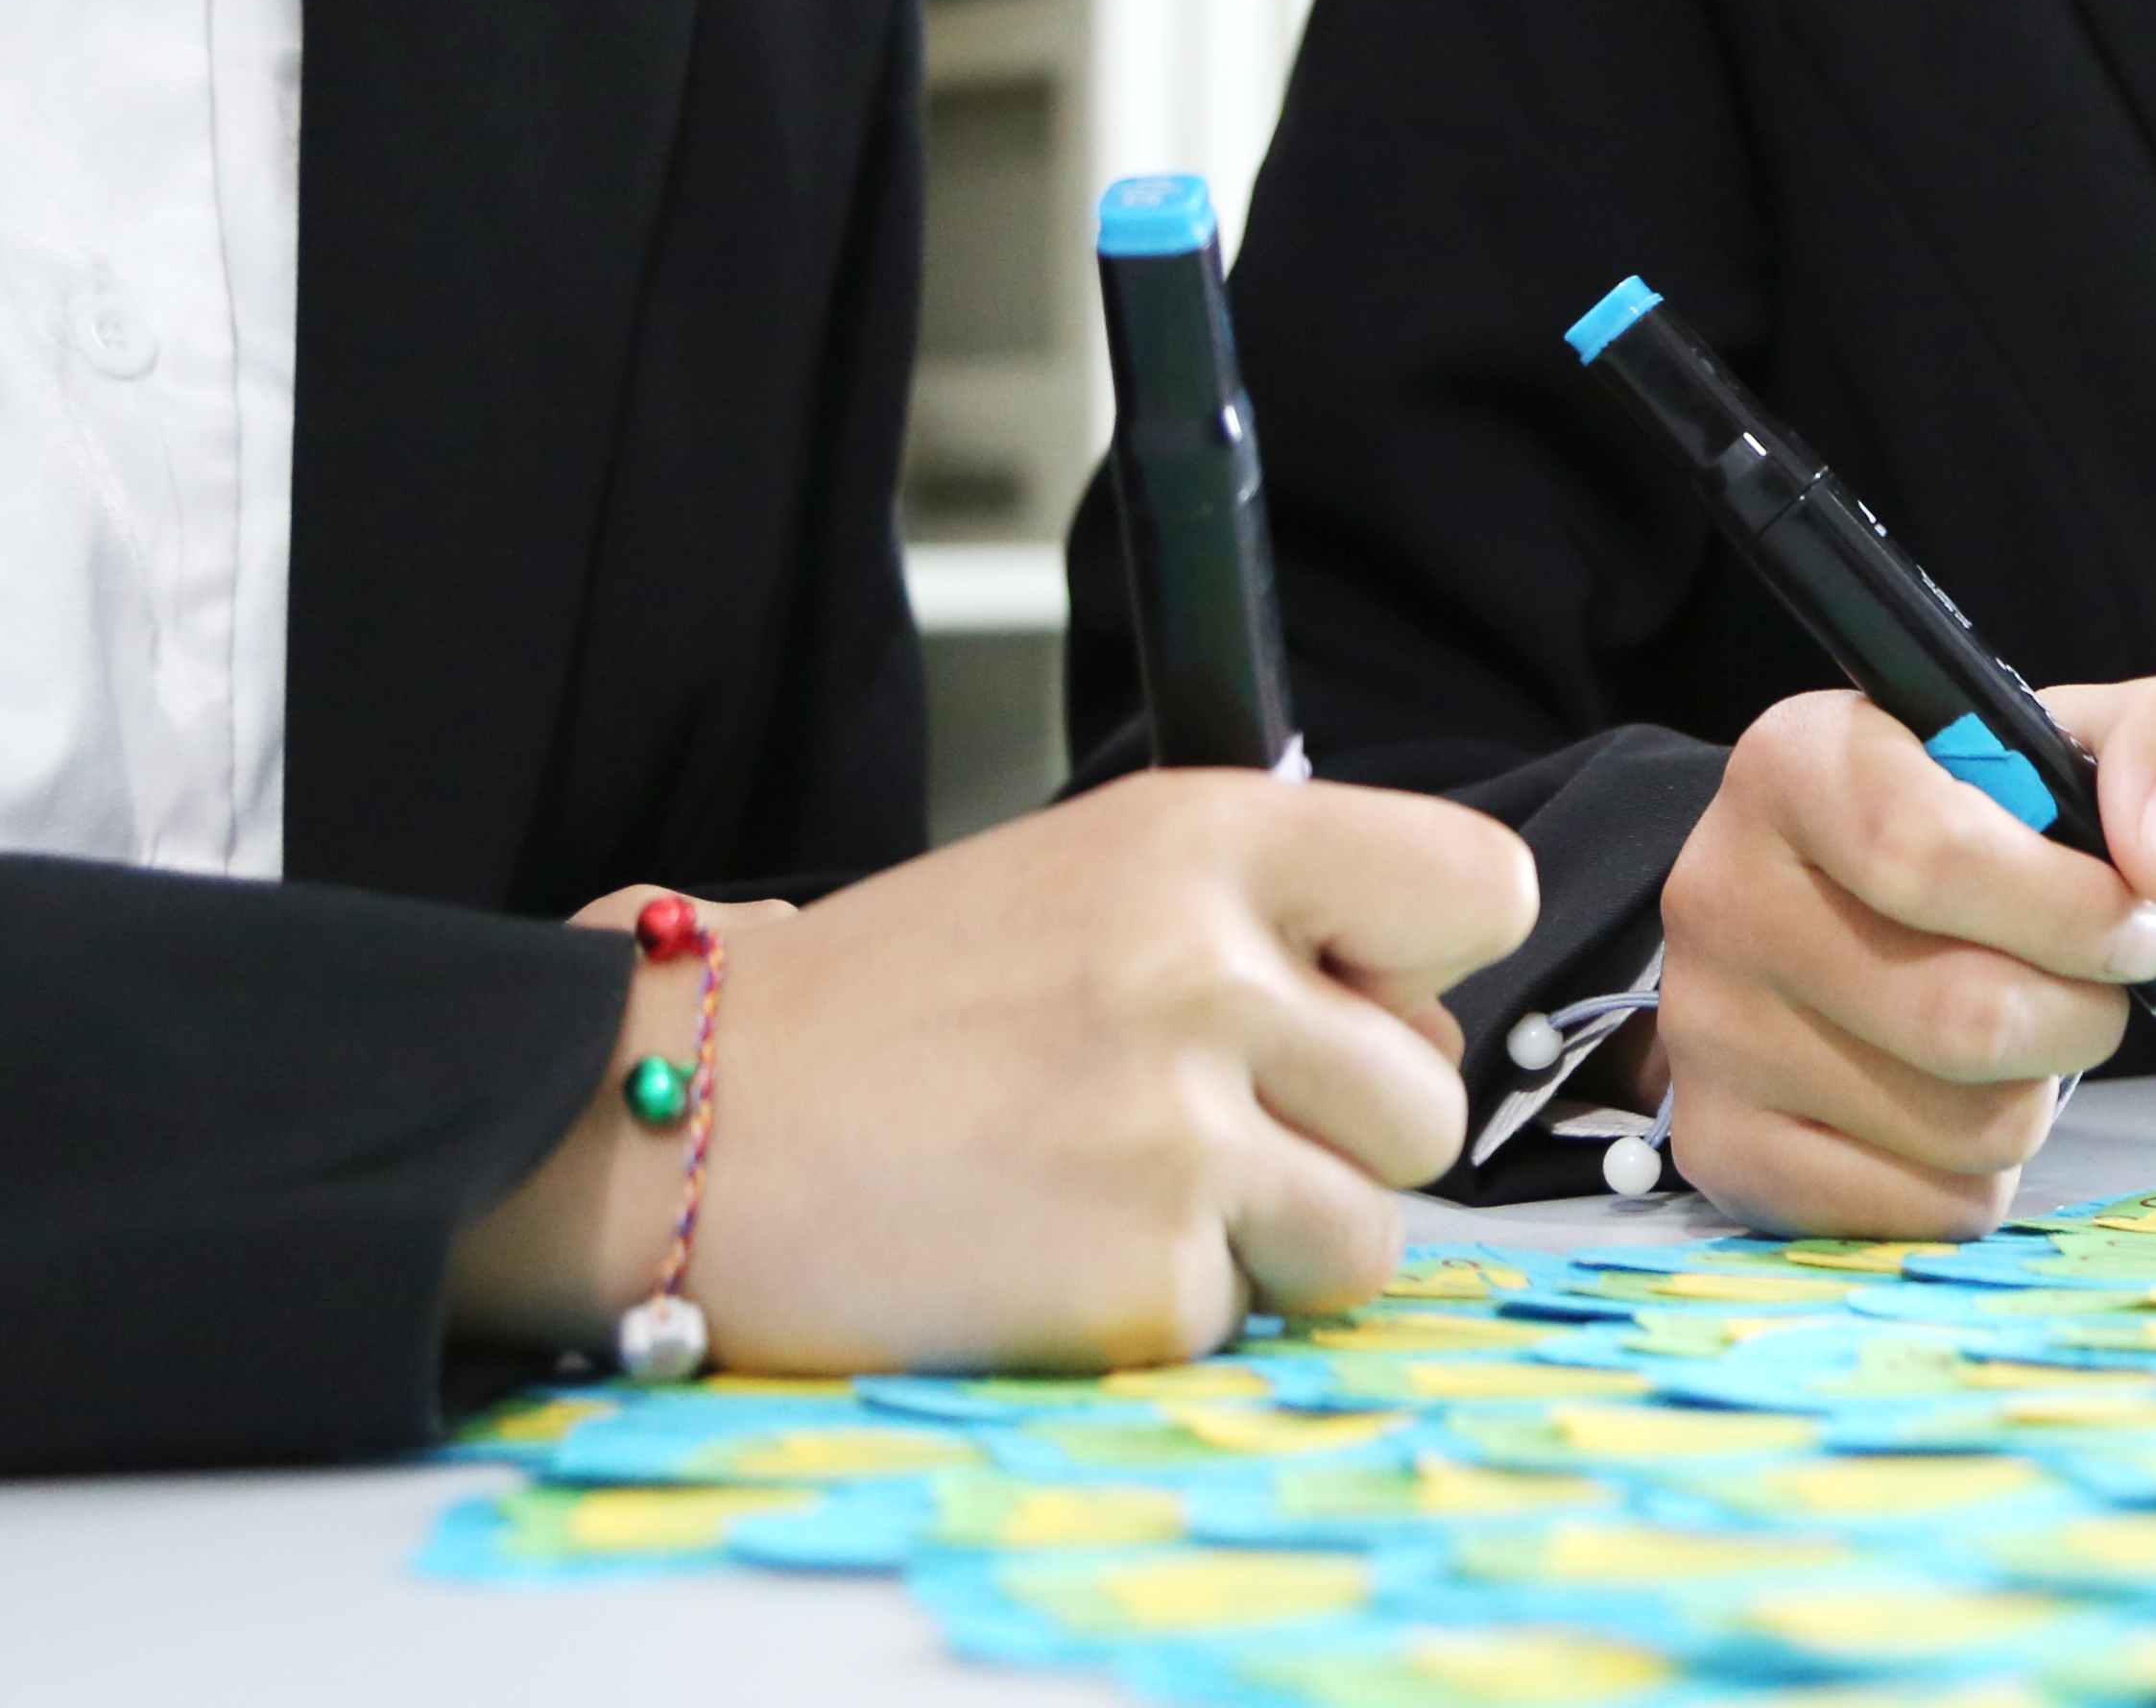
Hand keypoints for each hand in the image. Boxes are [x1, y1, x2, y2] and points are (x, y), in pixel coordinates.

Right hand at [446, 771, 1534, 1369]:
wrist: (673, 1120)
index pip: (1481, 887)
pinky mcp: (1140, 1270)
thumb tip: (1402, 1016)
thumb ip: (1259, 922)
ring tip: (1114, 1190)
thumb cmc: (875, 1012)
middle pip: (1434, 1100)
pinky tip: (1044, 1251)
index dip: (1425, 969)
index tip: (1349, 1001)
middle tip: (1182, 1126)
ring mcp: (1178, 1123)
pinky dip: (1161, 1310)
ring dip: (1270, 1242)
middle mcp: (1210, 962)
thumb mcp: (1082, 878)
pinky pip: (1243, 1321)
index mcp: (1206, 834)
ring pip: (1373, 1232)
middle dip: (1336, 1138)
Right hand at [1637, 677, 2155, 1239]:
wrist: (1834, 915)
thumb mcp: (2085, 747)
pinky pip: (1919, 1211)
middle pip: (1962, 1017)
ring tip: (2011, 1038)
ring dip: (2032, 1099)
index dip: (2068, 910)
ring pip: (1957, 1128)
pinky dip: (1976, 1177)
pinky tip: (1951, 1105)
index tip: (2140, 926)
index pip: (1926, 853)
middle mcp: (1725, 892)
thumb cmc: (1976, 827)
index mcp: (1800, 762)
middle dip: (2079, 1018)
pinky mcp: (1726, 1151)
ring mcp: (1710, 1033)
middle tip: (2092, 991)